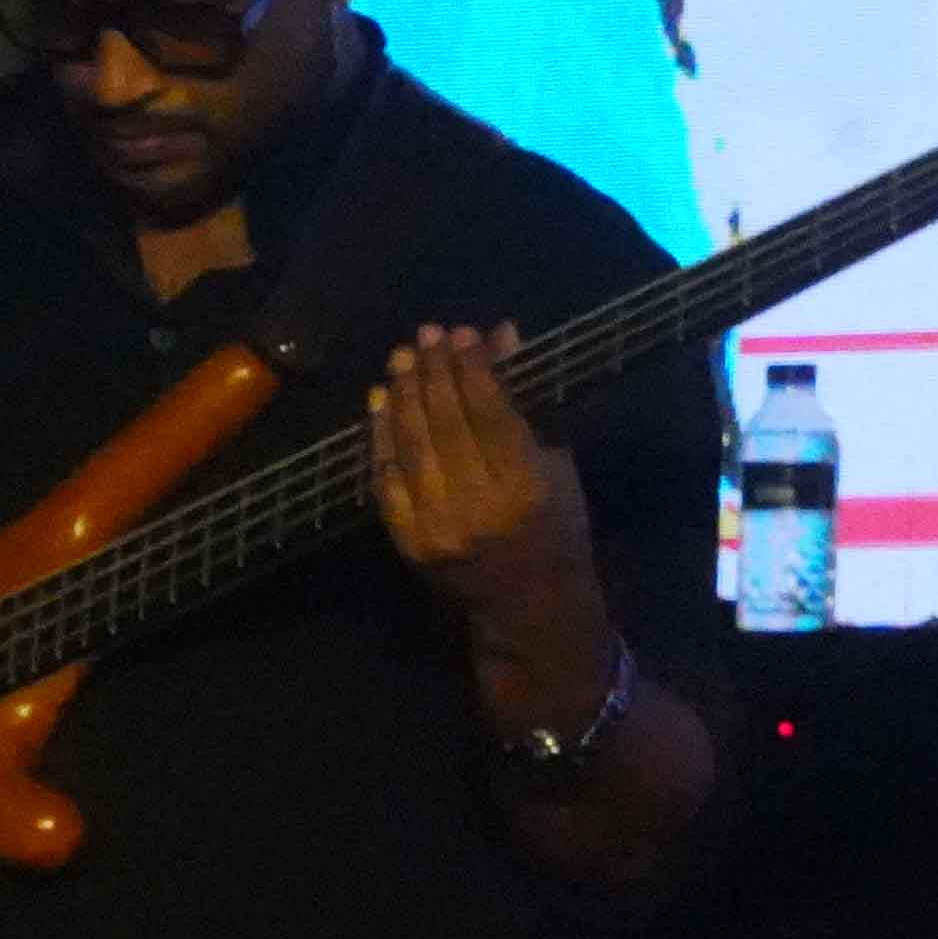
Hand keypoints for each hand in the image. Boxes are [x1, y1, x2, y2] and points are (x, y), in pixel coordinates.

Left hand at [369, 322, 611, 673]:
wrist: (530, 604)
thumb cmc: (557, 526)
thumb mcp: (557, 463)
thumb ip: (526, 400)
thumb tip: (500, 335)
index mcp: (525, 487)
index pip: (489, 412)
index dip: (472, 368)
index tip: (463, 335)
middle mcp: (478, 508)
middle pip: (445, 425)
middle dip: (433, 374)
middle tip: (425, 337)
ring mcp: (437, 528)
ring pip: (411, 448)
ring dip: (403, 397)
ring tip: (401, 359)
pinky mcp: (409, 544)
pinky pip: (387, 481)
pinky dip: (381, 438)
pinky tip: (380, 403)